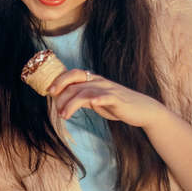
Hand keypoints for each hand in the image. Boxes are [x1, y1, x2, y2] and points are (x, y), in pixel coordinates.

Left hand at [49, 68, 164, 128]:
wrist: (142, 110)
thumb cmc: (117, 105)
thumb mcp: (96, 100)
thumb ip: (81, 98)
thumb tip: (63, 100)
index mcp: (93, 80)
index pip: (73, 74)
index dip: (60, 80)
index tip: (50, 91)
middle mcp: (99, 82)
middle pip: (75, 83)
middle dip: (62, 95)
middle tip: (56, 108)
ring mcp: (108, 89)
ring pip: (85, 92)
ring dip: (72, 104)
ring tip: (64, 115)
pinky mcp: (117, 99)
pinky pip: (106, 97)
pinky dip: (98, 98)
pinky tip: (92, 103)